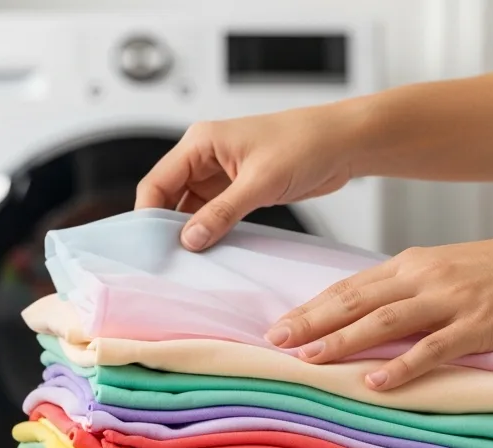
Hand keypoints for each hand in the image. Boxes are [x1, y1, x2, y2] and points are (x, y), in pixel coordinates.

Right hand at [135, 103, 367, 250]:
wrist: (346, 143)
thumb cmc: (307, 142)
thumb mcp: (261, 181)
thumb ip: (222, 212)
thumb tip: (190, 239)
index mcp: (200, 142)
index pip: (157, 182)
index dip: (147, 215)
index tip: (148, 246)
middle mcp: (204, 157)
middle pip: (167, 197)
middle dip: (165, 227)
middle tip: (165, 259)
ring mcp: (219, 175)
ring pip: (187, 209)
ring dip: (188, 233)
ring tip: (186, 260)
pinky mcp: (235, 190)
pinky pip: (210, 215)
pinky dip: (208, 232)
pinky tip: (208, 251)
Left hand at [267, 228, 492, 389]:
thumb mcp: (445, 272)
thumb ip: (406, 294)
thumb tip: (365, 320)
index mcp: (411, 265)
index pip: (349, 287)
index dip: (311, 307)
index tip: (279, 324)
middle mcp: (424, 277)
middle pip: (356, 300)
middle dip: (312, 321)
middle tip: (276, 341)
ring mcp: (451, 300)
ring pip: (385, 321)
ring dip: (344, 340)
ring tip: (311, 358)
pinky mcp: (479, 325)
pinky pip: (433, 347)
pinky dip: (402, 366)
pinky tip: (375, 381)